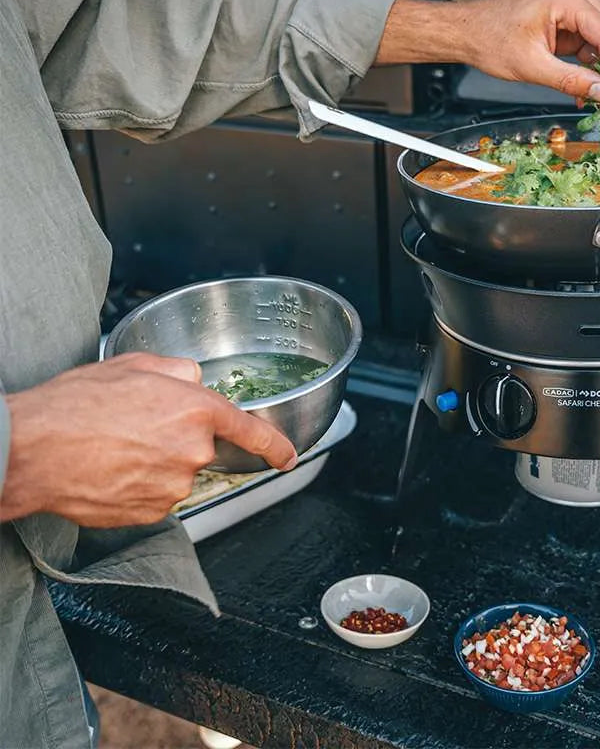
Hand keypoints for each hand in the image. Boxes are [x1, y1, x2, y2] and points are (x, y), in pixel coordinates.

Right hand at [0, 353, 297, 526]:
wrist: (32, 450)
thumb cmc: (76, 404)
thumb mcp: (134, 365)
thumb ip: (178, 372)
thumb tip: (194, 380)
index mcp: (196, 411)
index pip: (252, 431)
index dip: (275, 445)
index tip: (288, 457)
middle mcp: (192, 452)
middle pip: (201, 449)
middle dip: (175, 438)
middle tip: (133, 428)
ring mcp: (172, 487)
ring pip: (175, 474)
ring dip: (154, 462)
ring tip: (114, 448)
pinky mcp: (150, 513)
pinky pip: (155, 496)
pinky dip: (138, 485)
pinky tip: (110, 469)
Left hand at [376, 0, 599, 104]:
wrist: (470, 33)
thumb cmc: (492, 40)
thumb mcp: (532, 67)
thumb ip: (571, 80)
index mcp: (568, 0)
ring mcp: (574, 10)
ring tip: (596, 99)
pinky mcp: (568, 24)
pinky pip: (591, 46)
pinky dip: (591, 69)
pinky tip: (584, 90)